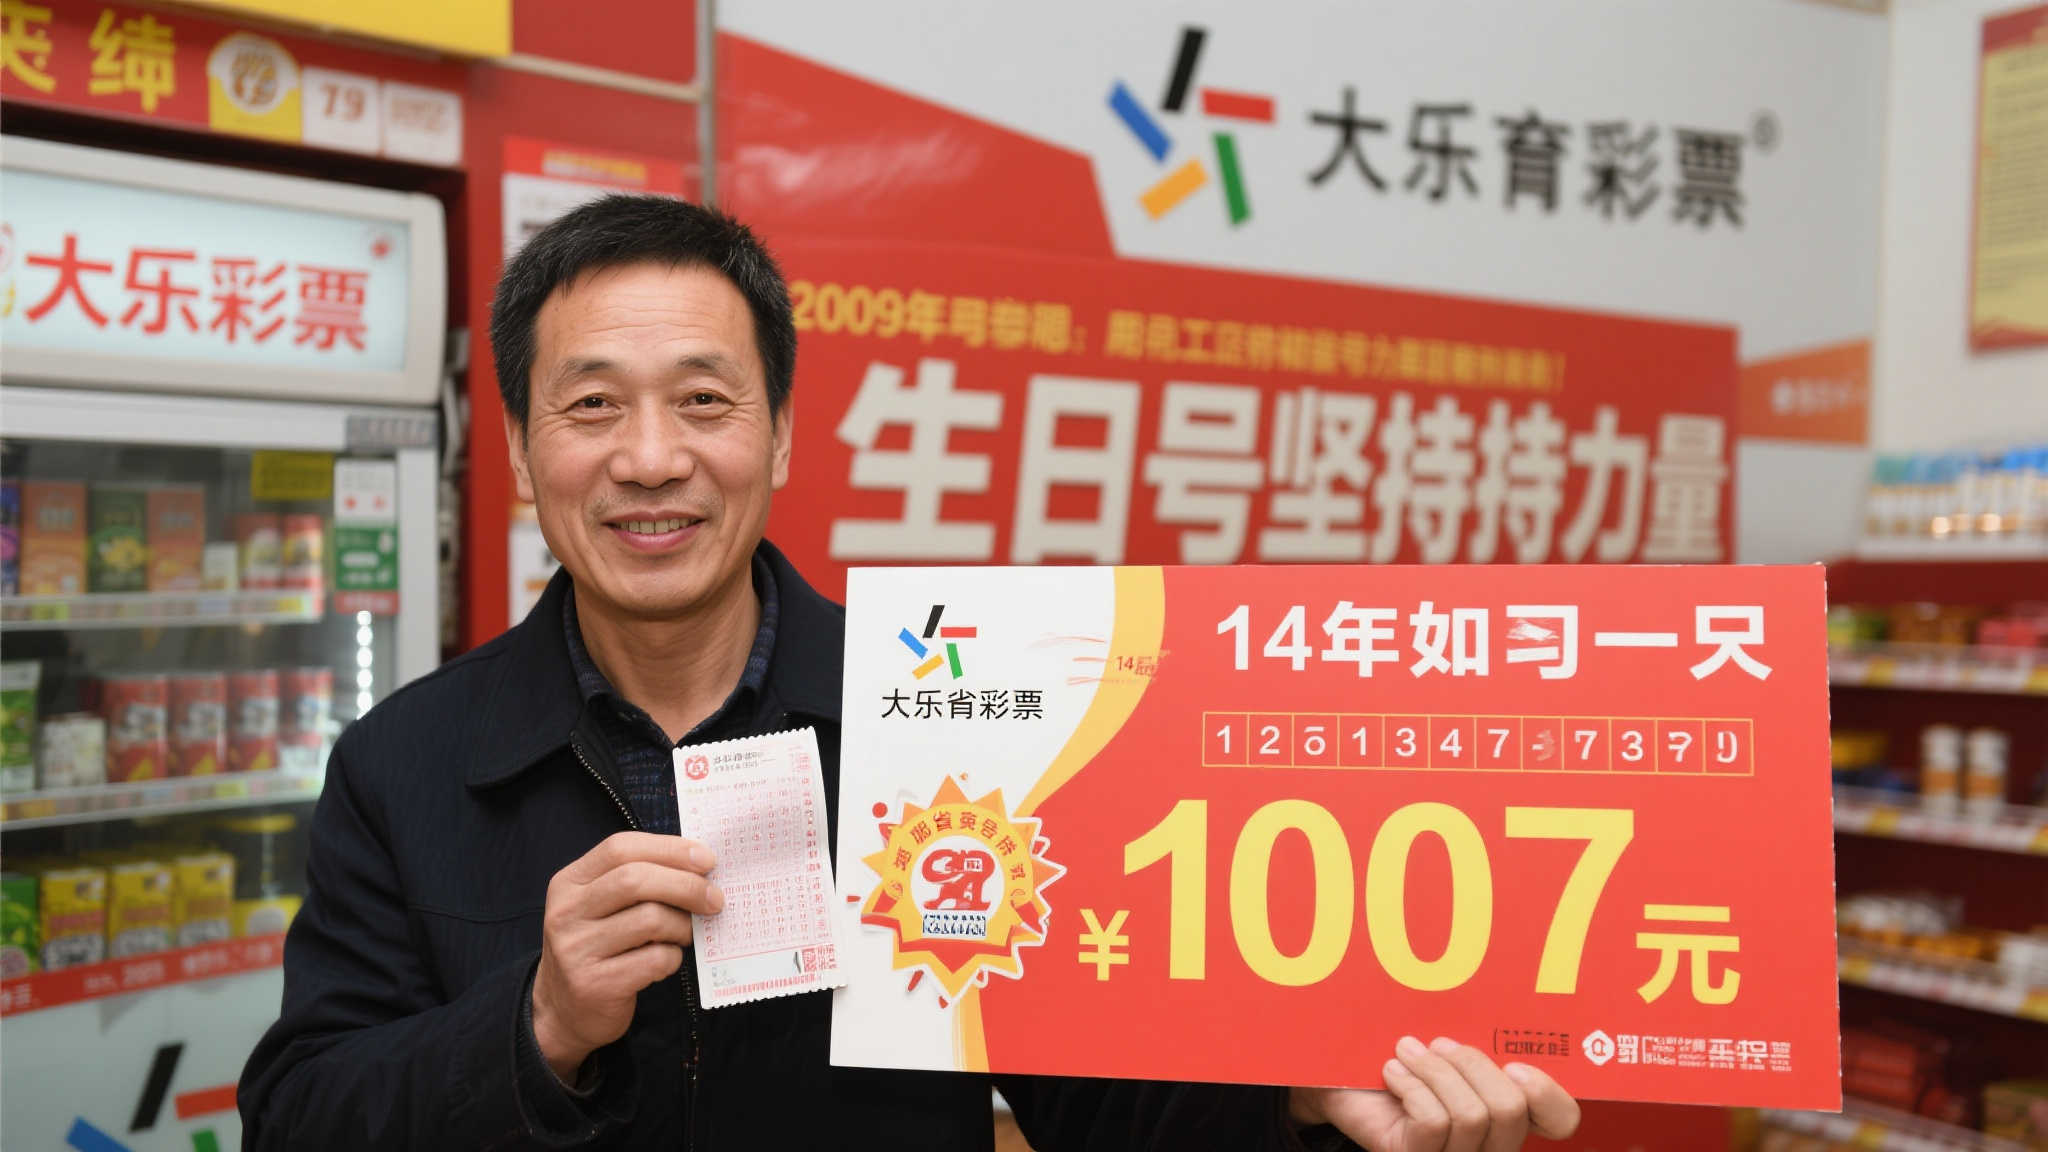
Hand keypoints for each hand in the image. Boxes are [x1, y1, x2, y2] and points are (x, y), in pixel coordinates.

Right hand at [531, 831, 722, 1080]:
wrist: (563, 1012)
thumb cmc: (598, 948)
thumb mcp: (602, 908)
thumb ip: (639, 883)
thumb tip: (700, 868)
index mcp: (569, 883)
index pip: (620, 848)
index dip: (669, 849)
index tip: (706, 860)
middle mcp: (566, 912)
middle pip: (635, 880)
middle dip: (686, 885)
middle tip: (715, 899)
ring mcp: (576, 950)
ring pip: (650, 919)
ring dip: (682, 925)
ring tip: (685, 934)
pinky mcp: (594, 984)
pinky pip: (654, 960)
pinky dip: (672, 957)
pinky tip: (666, 961)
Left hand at [1289, 1035, 1579, 1151]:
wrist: (1339, 1076)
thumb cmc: (1403, 1057)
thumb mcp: (1446, 1045)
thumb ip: (1483, 1042)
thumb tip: (1503, 1032)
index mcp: (1509, 1114)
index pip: (1561, 1119)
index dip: (1548, 1093)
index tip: (1516, 1063)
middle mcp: (1490, 1145)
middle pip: (1510, 1110)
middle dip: (1470, 1064)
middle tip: (1438, 1044)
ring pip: (1471, 1116)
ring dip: (1434, 1071)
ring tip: (1406, 1053)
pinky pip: (1433, 1123)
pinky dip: (1411, 1086)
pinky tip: (1392, 1073)